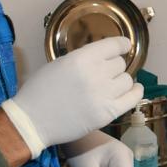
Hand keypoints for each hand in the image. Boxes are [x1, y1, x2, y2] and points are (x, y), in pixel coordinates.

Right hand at [0, 36, 140, 156]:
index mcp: (82, 59)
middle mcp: (96, 74)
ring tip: (112, 84)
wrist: (31, 121)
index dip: (121, 45)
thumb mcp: (59, 64)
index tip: (124, 46)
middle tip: (104, 73)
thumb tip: (103, 55)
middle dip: (113, 67)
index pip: (114, 45)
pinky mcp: (107, 114)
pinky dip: (135, 92)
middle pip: (120, 64)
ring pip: (127, 80)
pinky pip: (133, 98)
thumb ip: (83, 58)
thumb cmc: (40, 91)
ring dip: (120, 81)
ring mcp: (103, 95)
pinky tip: (133, 89)